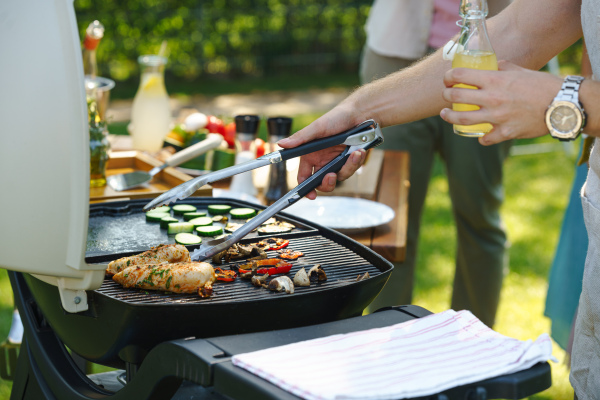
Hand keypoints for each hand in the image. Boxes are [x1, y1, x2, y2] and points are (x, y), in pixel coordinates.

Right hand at [277, 102, 368, 199]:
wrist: (360, 114)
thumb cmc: (336, 118)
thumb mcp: (317, 128)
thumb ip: (301, 138)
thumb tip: (281, 144)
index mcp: (311, 155)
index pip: (304, 176)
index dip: (306, 188)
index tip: (310, 195)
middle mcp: (323, 160)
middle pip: (322, 183)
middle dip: (327, 183)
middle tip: (331, 176)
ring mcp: (337, 161)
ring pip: (339, 177)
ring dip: (347, 168)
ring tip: (354, 154)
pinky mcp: (350, 161)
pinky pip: (352, 169)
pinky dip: (356, 162)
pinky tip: (359, 152)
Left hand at [439, 61, 561, 144]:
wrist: (562, 104)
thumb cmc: (542, 85)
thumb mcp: (521, 70)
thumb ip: (503, 67)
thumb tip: (493, 65)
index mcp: (495, 80)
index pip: (461, 75)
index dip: (449, 77)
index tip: (447, 79)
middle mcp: (492, 98)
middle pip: (456, 97)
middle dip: (446, 96)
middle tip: (446, 96)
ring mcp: (497, 117)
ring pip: (462, 119)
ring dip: (449, 117)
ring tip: (445, 114)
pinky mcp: (505, 132)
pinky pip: (485, 138)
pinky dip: (481, 137)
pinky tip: (481, 135)